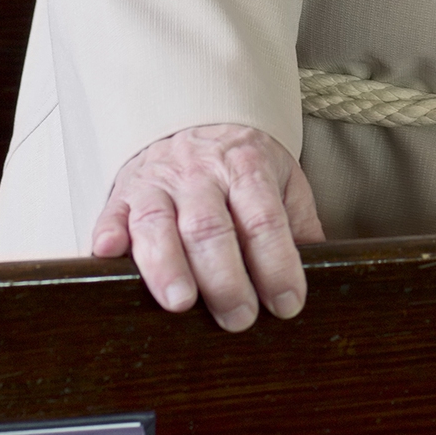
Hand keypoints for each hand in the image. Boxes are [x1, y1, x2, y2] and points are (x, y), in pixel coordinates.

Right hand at [91, 123, 324, 331]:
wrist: (195, 117)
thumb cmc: (242, 162)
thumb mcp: (283, 179)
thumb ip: (300, 225)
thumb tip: (328, 273)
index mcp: (247, 166)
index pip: (264, 217)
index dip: (277, 262)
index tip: (288, 302)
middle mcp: (199, 173)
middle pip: (209, 226)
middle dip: (225, 276)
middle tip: (239, 316)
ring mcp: (157, 183)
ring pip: (157, 222)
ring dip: (167, 265)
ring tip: (181, 302)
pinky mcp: (122, 195)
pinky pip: (110, 214)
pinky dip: (108, 236)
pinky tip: (109, 256)